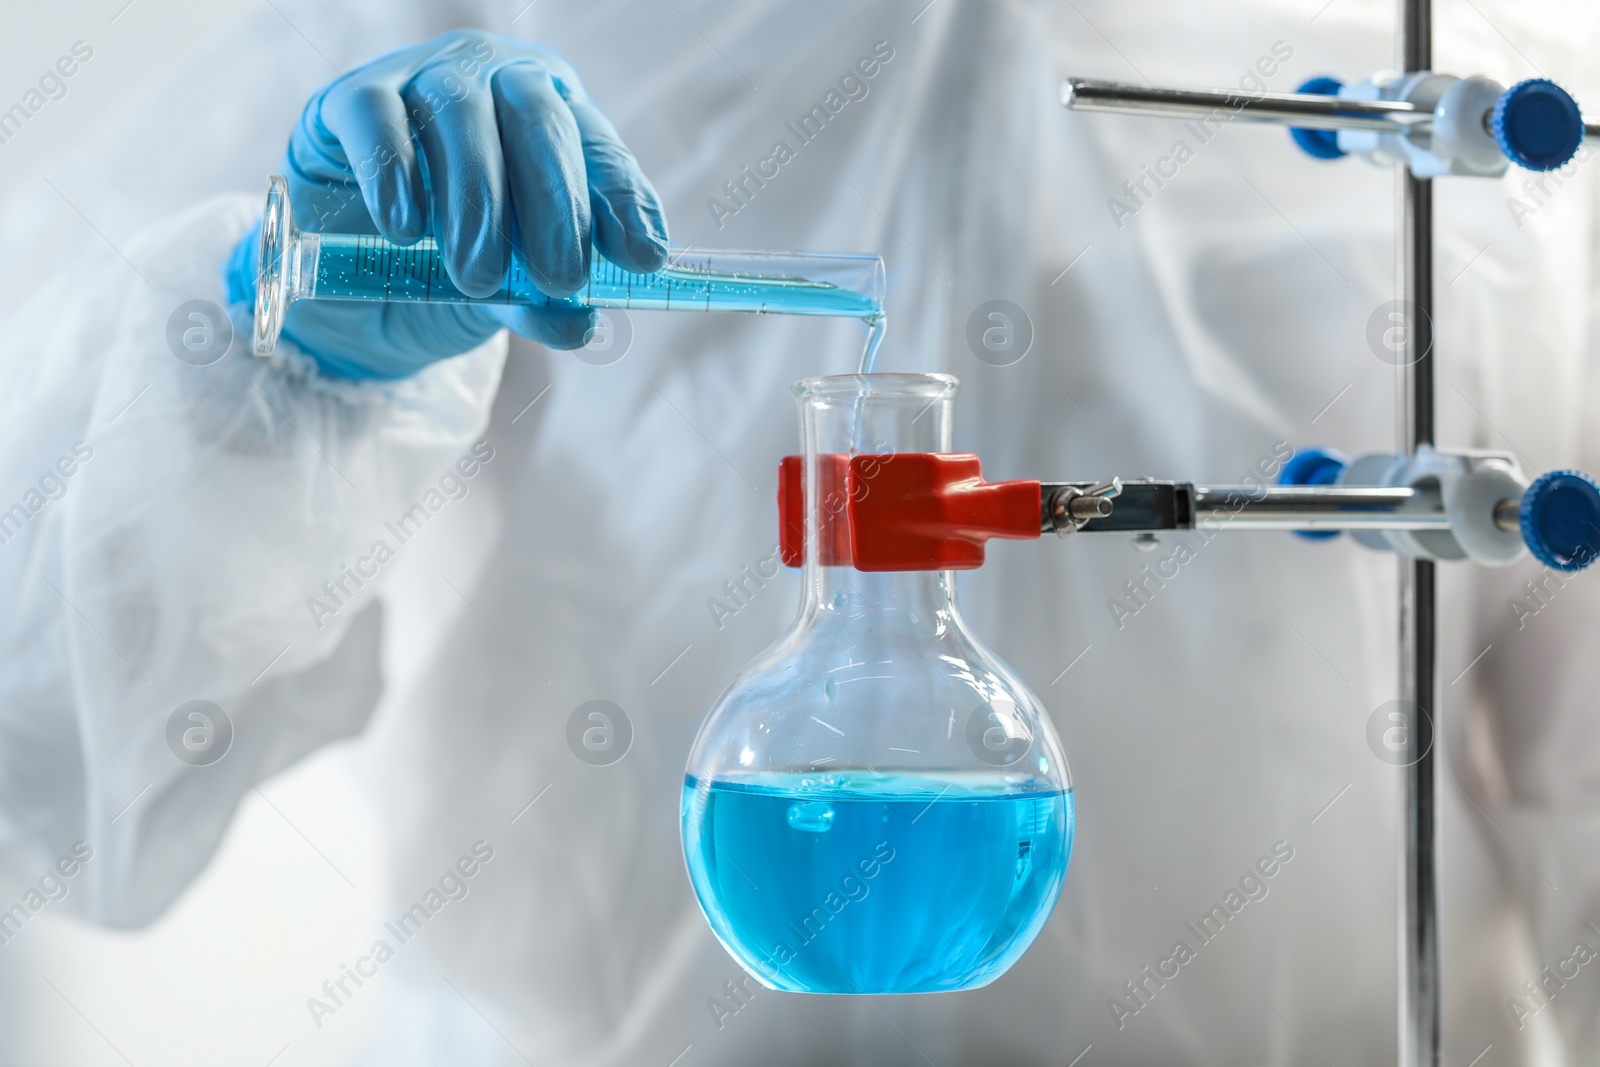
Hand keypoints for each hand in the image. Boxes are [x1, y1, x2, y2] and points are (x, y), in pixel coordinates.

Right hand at [227, 30, 668, 378]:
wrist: (352, 285)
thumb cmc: (448, 269)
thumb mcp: (505, 296)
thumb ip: (540, 303)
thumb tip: (582, 323)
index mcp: (558, 123)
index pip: (601, 153)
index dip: (624, 203)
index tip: (642, 259)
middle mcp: (499, 84)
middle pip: (540, 122)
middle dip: (554, 205)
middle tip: (559, 278)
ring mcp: (426, 80)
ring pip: (463, 117)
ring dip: (478, 200)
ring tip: (478, 275)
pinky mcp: (354, 97)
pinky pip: (379, 117)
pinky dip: (395, 172)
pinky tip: (407, 229)